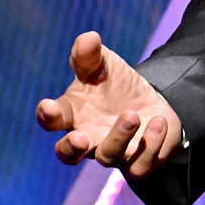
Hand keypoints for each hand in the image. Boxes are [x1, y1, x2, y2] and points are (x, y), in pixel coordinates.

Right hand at [34, 31, 183, 178]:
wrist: (152, 102)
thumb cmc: (116, 85)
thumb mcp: (104, 64)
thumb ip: (90, 54)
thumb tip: (89, 38)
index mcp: (73, 114)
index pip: (52, 119)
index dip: (47, 116)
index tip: (48, 108)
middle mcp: (89, 138)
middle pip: (68, 155)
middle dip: (71, 149)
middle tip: (80, 138)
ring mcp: (113, 153)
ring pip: (108, 157)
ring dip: (119, 137)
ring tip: (132, 115)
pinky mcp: (137, 162)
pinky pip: (139, 166)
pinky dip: (150, 145)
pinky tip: (157, 122)